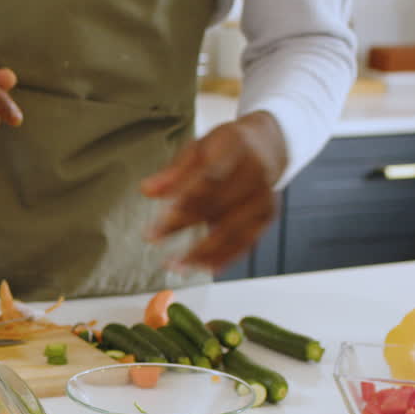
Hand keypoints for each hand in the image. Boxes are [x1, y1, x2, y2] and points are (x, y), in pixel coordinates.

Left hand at [143, 111, 288, 271]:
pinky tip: (204, 268)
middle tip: (154, 238)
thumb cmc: (226, 148)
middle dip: (183, 224)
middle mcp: (255, 173)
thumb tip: (147, 190)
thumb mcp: (198, 149)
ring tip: (176, 265)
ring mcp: (264, 197)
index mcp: (235, 149)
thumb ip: (173, 172)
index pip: (208, 177)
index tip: (159, 215)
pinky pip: (247, 242)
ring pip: (233, 229)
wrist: (267, 146)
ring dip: (203, 251)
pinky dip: (225, 257)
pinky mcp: (266, 216)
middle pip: (217, 204)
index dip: (183, 198)